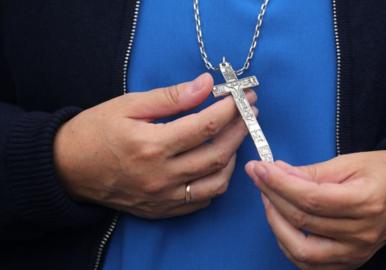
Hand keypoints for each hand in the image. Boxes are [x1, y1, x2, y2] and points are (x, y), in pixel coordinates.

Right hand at [54, 73, 256, 218]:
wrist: (68, 168)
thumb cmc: (96, 131)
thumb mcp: (129, 105)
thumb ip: (171, 97)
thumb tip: (205, 84)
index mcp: (152, 144)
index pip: (206, 126)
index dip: (231, 109)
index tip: (243, 97)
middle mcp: (161, 175)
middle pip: (217, 154)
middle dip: (240, 130)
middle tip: (249, 113)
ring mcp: (163, 196)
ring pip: (216, 182)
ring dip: (233, 158)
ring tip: (234, 137)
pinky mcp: (162, 209)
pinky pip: (202, 201)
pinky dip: (217, 182)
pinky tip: (217, 164)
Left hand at [245, 151, 385, 269]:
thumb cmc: (382, 172)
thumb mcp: (348, 162)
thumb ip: (311, 172)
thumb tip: (275, 173)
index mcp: (366, 202)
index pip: (311, 198)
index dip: (279, 184)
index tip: (259, 168)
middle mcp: (362, 234)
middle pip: (303, 221)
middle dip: (272, 196)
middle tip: (258, 177)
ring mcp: (356, 253)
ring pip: (302, 251)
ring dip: (276, 225)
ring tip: (269, 200)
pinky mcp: (350, 262)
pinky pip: (310, 264)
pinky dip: (289, 245)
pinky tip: (282, 224)